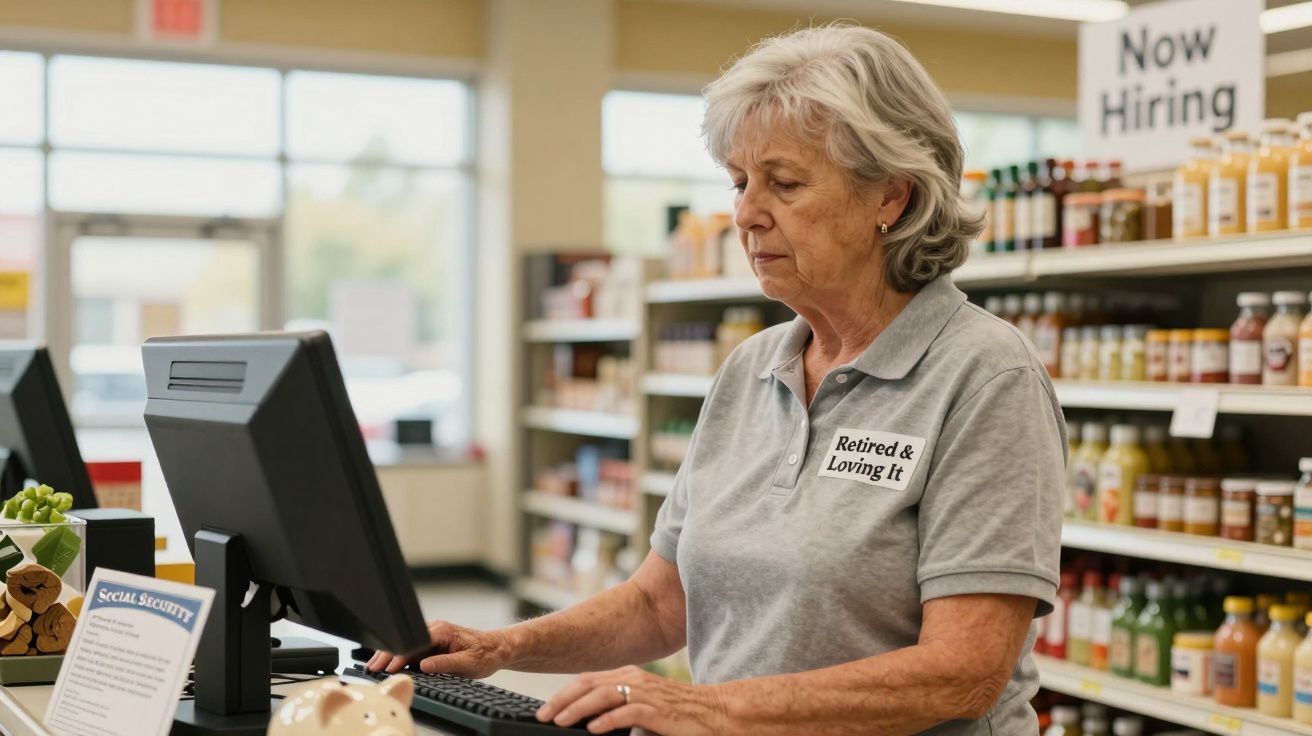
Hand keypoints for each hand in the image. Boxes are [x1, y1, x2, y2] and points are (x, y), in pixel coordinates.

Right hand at [365, 619, 510, 678]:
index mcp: (442, 631)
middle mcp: (436, 629)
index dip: (398, 656)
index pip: (413, 642)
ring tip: (375, 666)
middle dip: (387, 654)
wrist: (498, 648)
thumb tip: (424, 665)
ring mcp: (434, 635)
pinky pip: (414, 648)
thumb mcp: (467, 662)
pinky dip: (401, 656)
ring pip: (407, 644)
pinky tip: (390, 664)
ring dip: (391, 655)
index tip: (387, 668)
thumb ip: (444, 664)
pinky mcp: (434, 642)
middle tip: (372, 667)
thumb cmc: (486, 654)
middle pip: (406, 641)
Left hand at [536, 665, 728, 734]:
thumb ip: (619, 707)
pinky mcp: (658, 710)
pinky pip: (627, 712)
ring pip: (603, 695)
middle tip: (543, 715)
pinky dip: (607, 720)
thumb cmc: (679, 713)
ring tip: (560, 722)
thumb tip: (590, 721)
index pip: (587, 680)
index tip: (545, 709)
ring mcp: (647, 693)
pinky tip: (593, 729)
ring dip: (578, 709)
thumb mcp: (643, 706)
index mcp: (629, 676)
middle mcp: (635, 679)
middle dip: (562, 700)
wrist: (716, 713)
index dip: (563, 693)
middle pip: (588, 684)